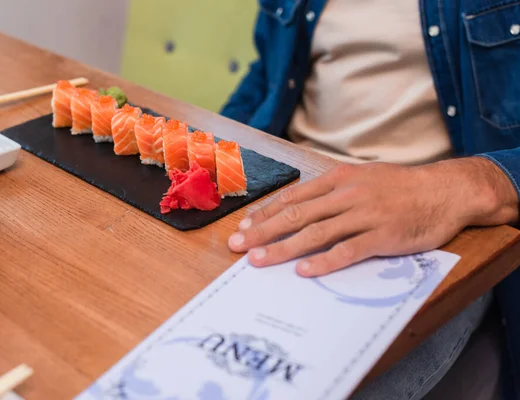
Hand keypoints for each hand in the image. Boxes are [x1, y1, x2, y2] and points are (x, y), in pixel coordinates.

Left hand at [229, 157, 518, 276]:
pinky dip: (325, 262)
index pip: (294, 198)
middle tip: (237, 246)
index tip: (245, 226)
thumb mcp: (362, 178)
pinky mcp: (383, 236)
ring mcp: (364, 215)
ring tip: (258, 261)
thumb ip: (332, 192)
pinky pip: (348, 250)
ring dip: (283, 248)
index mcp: (339, 180)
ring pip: (316, 233)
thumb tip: (300, 207)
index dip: (266, 213)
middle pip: (296, 215)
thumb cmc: (400, 186)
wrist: (445, 190)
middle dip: (263, 232)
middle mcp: (347, 195)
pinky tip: (305, 271)